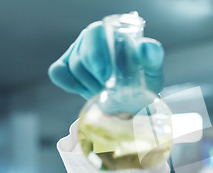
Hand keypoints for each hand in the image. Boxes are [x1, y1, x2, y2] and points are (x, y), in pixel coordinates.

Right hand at [48, 21, 164, 98]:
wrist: (135, 100)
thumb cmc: (143, 80)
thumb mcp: (153, 70)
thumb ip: (153, 56)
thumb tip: (145, 46)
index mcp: (110, 32)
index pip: (95, 34)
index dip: (98, 56)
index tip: (107, 78)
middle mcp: (91, 40)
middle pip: (83, 54)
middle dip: (96, 78)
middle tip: (110, 92)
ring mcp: (76, 53)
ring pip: (74, 68)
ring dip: (90, 86)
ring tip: (107, 94)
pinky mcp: (66, 68)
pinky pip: (59, 73)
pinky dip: (71, 85)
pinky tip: (86, 91)